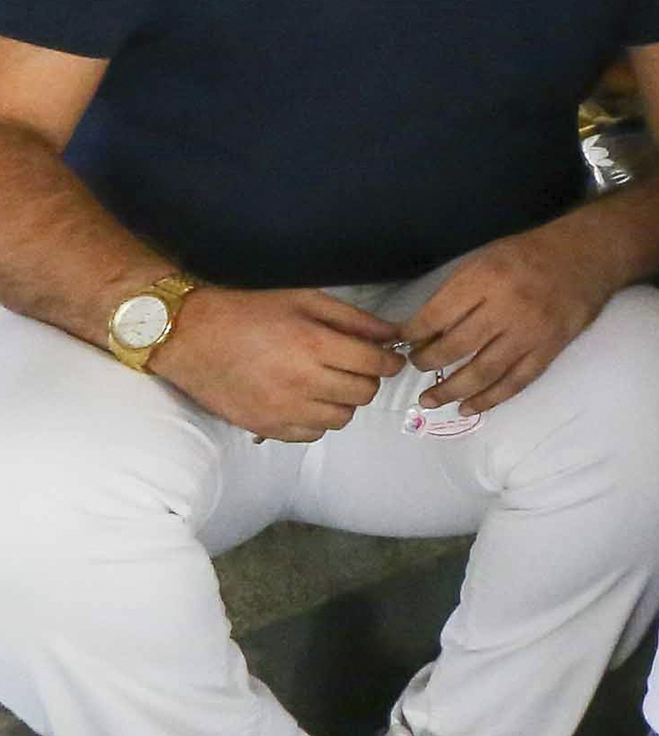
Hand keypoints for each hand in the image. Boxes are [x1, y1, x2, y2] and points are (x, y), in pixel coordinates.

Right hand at [148, 286, 397, 441]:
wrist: (188, 335)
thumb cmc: (247, 310)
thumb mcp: (305, 300)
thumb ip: (354, 320)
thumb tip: (393, 335)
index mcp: (314, 345)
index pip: (376, 365)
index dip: (390, 361)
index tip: (388, 358)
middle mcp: (301, 382)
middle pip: (363, 393)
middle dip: (368, 379)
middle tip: (356, 367)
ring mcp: (282, 409)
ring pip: (341, 418)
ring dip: (344, 401)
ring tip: (329, 382)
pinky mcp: (264, 426)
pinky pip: (311, 435)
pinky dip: (317, 420)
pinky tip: (306, 400)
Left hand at [402, 226, 617, 417]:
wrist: (587, 255)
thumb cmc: (529, 255)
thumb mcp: (485, 259)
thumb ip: (456, 293)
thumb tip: (423, 331)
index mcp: (485, 278)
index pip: (436, 315)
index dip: (412, 334)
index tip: (402, 344)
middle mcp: (507, 307)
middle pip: (456, 347)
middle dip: (427, 362)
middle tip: (416, 367)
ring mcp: (531, 332)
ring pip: (483, 371)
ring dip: (451, 390)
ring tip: (430, 399)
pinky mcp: (550, 348)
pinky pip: (516, 381)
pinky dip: (490, 399)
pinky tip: (468, 407)